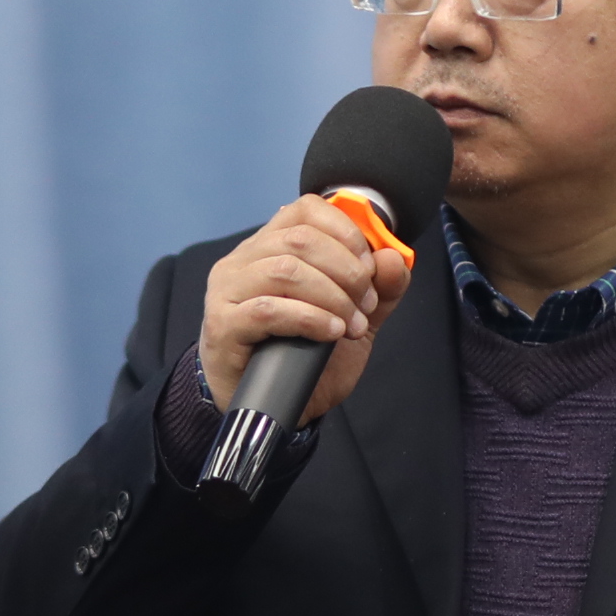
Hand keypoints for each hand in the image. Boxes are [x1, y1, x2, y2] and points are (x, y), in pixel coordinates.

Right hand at [200, 197, 415, 426]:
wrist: (270, 406)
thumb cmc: (303, 357)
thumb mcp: (352, 319)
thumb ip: (378, 290)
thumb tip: (393, 258)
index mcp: (270, 246)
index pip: (305, 209)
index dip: (345, 231)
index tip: (369, 267)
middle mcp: (243, 260)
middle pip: (300, 239)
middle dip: (346, 270)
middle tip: (366, 304)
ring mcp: (227, 290)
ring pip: (285, 270)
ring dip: (332, 297)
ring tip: (352, 325)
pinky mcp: (222, 324)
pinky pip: (268, 309)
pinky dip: (310, 318)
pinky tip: (331, 333)